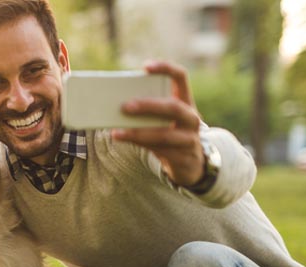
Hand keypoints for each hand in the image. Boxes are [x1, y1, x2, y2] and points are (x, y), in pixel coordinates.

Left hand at [111, 61, 204, 185]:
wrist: (188, 162)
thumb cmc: (168, 132)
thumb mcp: (163, 118)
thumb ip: (147, 110)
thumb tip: (114, 105)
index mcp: (185, 100)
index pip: (180, 77)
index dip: (165, 68)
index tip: (145, 66)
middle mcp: (191, 117)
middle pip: (172, 107)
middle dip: (148, 106)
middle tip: (125, 106)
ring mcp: (190, 139)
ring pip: (164, 134)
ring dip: (138, 132)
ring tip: (117, 132)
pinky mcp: (183, 157)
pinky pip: (160, 150)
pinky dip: (139, 144)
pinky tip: (124, 140)